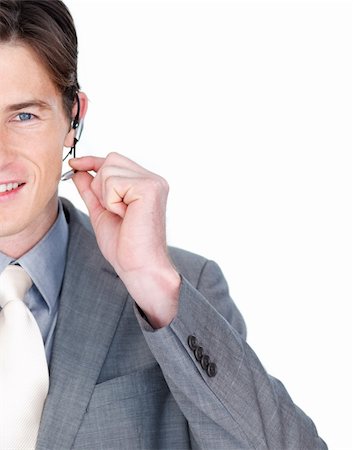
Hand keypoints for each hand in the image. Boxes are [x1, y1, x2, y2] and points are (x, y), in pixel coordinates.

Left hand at [69, 153, 180, 327]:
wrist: (139, 266)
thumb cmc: (125, 245)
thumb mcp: (101, 211)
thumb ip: (91, 190)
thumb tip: (78, 170)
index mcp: (145, 184)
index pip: (114, 160)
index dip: (92, 161)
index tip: (74, 163)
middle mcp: (153, 180)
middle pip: (111, 159)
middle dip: (100, 184)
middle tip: (113, 209)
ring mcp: (153, 182)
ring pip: (109, 169)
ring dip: (106, 195)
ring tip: (121, 214)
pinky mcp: (149, 188)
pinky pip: (114, 182)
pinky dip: (111, 201)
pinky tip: (125, 215)